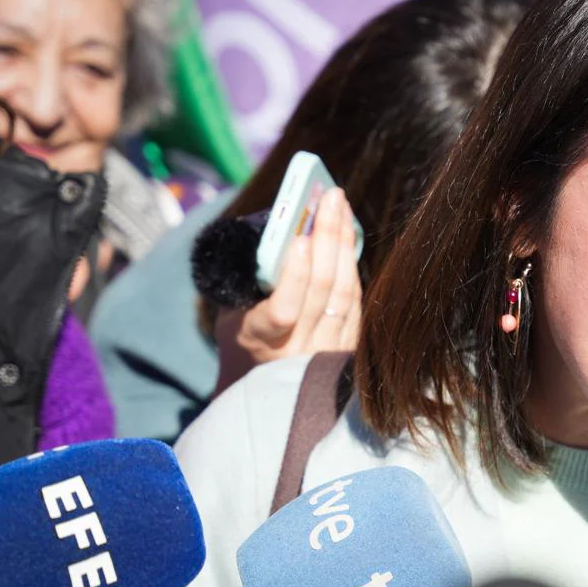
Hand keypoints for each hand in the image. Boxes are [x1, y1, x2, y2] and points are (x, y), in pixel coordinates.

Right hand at [214, 187, 362, 394]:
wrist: (261, 388)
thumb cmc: (242, 340)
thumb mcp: (232, 314)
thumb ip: (252, 281)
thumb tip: (281, 231)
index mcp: (261, 341)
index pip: (283, 310)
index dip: (296, 275)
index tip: (301, 239)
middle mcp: (298, 351)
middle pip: (324, 290)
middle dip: (328, 238)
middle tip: (330, 198)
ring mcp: (327, 352)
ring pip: (345, 293)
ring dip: (344, 244)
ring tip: (340, 207)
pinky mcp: (347, 349)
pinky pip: (355, 301)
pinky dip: (351, 265)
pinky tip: (348, 236)